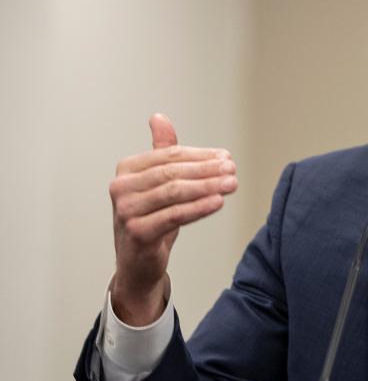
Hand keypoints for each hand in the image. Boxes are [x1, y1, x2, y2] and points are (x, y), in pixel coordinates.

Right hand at [109, 114, 237, 324]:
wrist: (138, 263)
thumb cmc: (151, 219)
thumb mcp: (157, 184)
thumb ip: (161, 152)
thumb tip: (159, 117)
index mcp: (127, 170)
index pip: (169, 156)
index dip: (200, 155)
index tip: (225, 157)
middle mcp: (121, 188)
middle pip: (172, 173)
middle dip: (207, 170)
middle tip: (232, 169)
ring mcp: (126, 211)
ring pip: (175, 192)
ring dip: (208, 186)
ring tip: (232, 183)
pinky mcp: (137, 233)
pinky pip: (174, 215)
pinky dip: (198, 207)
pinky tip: (218, 202)